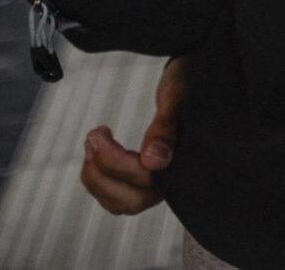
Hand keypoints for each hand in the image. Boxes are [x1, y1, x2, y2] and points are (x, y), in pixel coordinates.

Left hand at [79, 56, 186, 215]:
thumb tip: (153, 162)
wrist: (193, 80)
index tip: (101, 131)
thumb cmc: (188, 84)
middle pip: (132, 201)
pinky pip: (117, 197)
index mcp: (188, 164)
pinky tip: (95, 155)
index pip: (145, 178)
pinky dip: (100, 182)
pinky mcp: (145, 183)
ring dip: (97, 179)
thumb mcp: (177, 98)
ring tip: (91, 142)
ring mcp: (160, 186)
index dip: (116, 161)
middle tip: (92, 137)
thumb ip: (166, 129)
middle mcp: (175, 182)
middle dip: (102, 174)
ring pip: (121, 203)